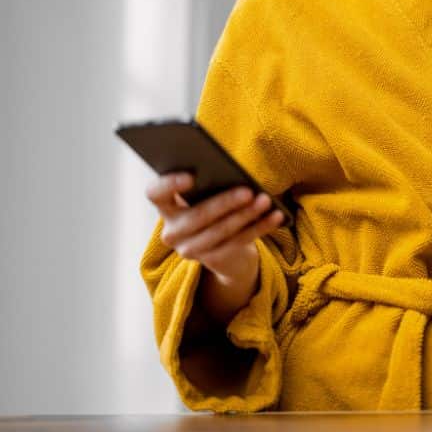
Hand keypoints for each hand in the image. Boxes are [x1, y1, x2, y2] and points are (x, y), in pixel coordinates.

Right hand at [146, 173, 282, 282]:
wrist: (226, 249)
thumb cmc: (216, 206)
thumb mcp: (209, 194)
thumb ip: (211, 182)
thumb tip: (232, 171)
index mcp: (166, 207)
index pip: (155, 193)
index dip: (170, 184)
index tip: (192, 175)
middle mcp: (172, 231)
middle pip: (196, 216)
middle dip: (225, 203)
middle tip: (248, 191)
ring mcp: (190, 249)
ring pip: (220, 231)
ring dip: (246, 215)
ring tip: (265, 201)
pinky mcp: (213, 260)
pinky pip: (239, 241)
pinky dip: (260, 227)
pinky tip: (276, 216)